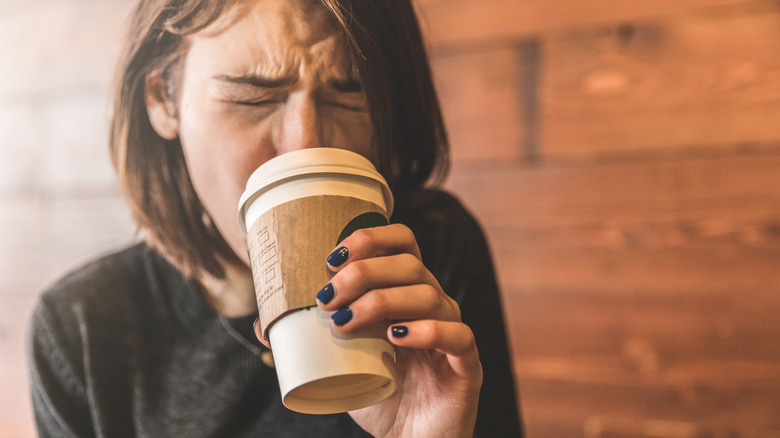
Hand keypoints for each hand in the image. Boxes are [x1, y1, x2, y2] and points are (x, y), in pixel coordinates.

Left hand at [316, 224, 482, 437]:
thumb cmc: (377, 396)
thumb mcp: (338, 363)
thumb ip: (308, 340)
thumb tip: (264, 324)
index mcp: (407, 293)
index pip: (402, 243)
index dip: (371, 238)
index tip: (331, 258)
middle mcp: (434, 305)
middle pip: (410, 264)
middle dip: (364, 272)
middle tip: (328, 298)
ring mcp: (452, 332)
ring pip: (429, 295)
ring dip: (382, 301)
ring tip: (345, 324)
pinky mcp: (466, 365)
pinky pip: (457, 335)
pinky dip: (426, 330)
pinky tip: (395, 337)